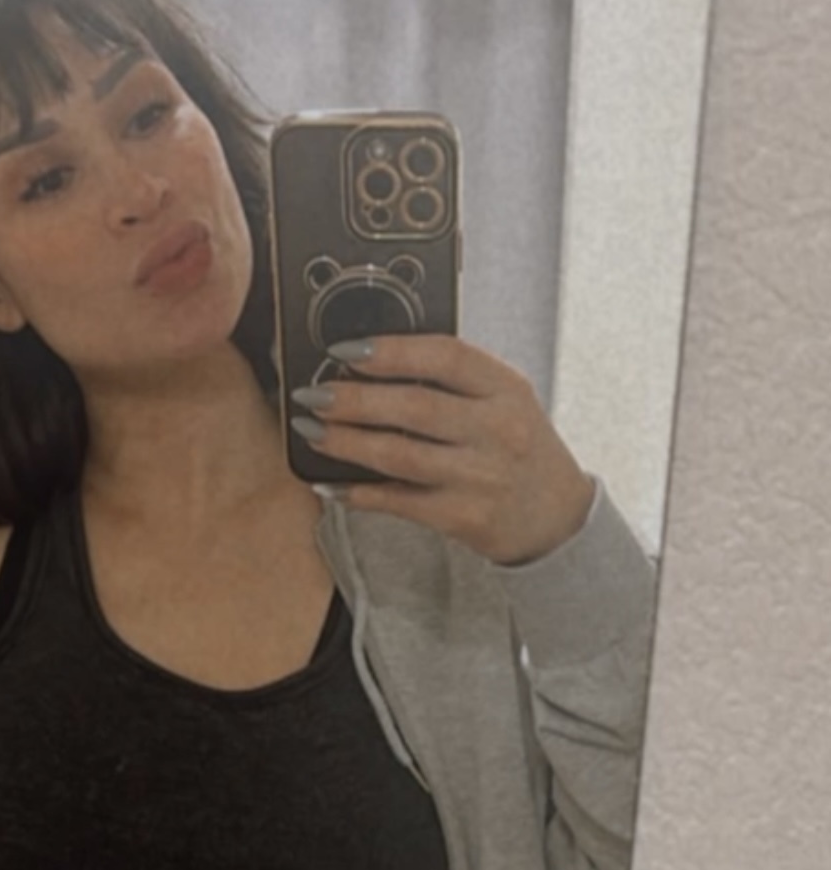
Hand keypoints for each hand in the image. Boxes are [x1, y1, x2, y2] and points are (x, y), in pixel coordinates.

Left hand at [293, 333, 596, 566]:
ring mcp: (481, 476)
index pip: (446, 356)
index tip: (346, 350)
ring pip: (400, 455)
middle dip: (353, 399)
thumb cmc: (519, 451)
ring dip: (347, 443)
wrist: (556, 519)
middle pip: (414, 407)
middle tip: (313, 394)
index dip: (392, 351)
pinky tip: (332, 485)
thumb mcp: (506, 401)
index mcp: (507, 388)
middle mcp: (497, 430)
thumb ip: (456, 381)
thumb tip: (375, 363)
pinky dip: (361, 493)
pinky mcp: (465, 517)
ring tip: (312, 432)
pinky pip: (401, 501)